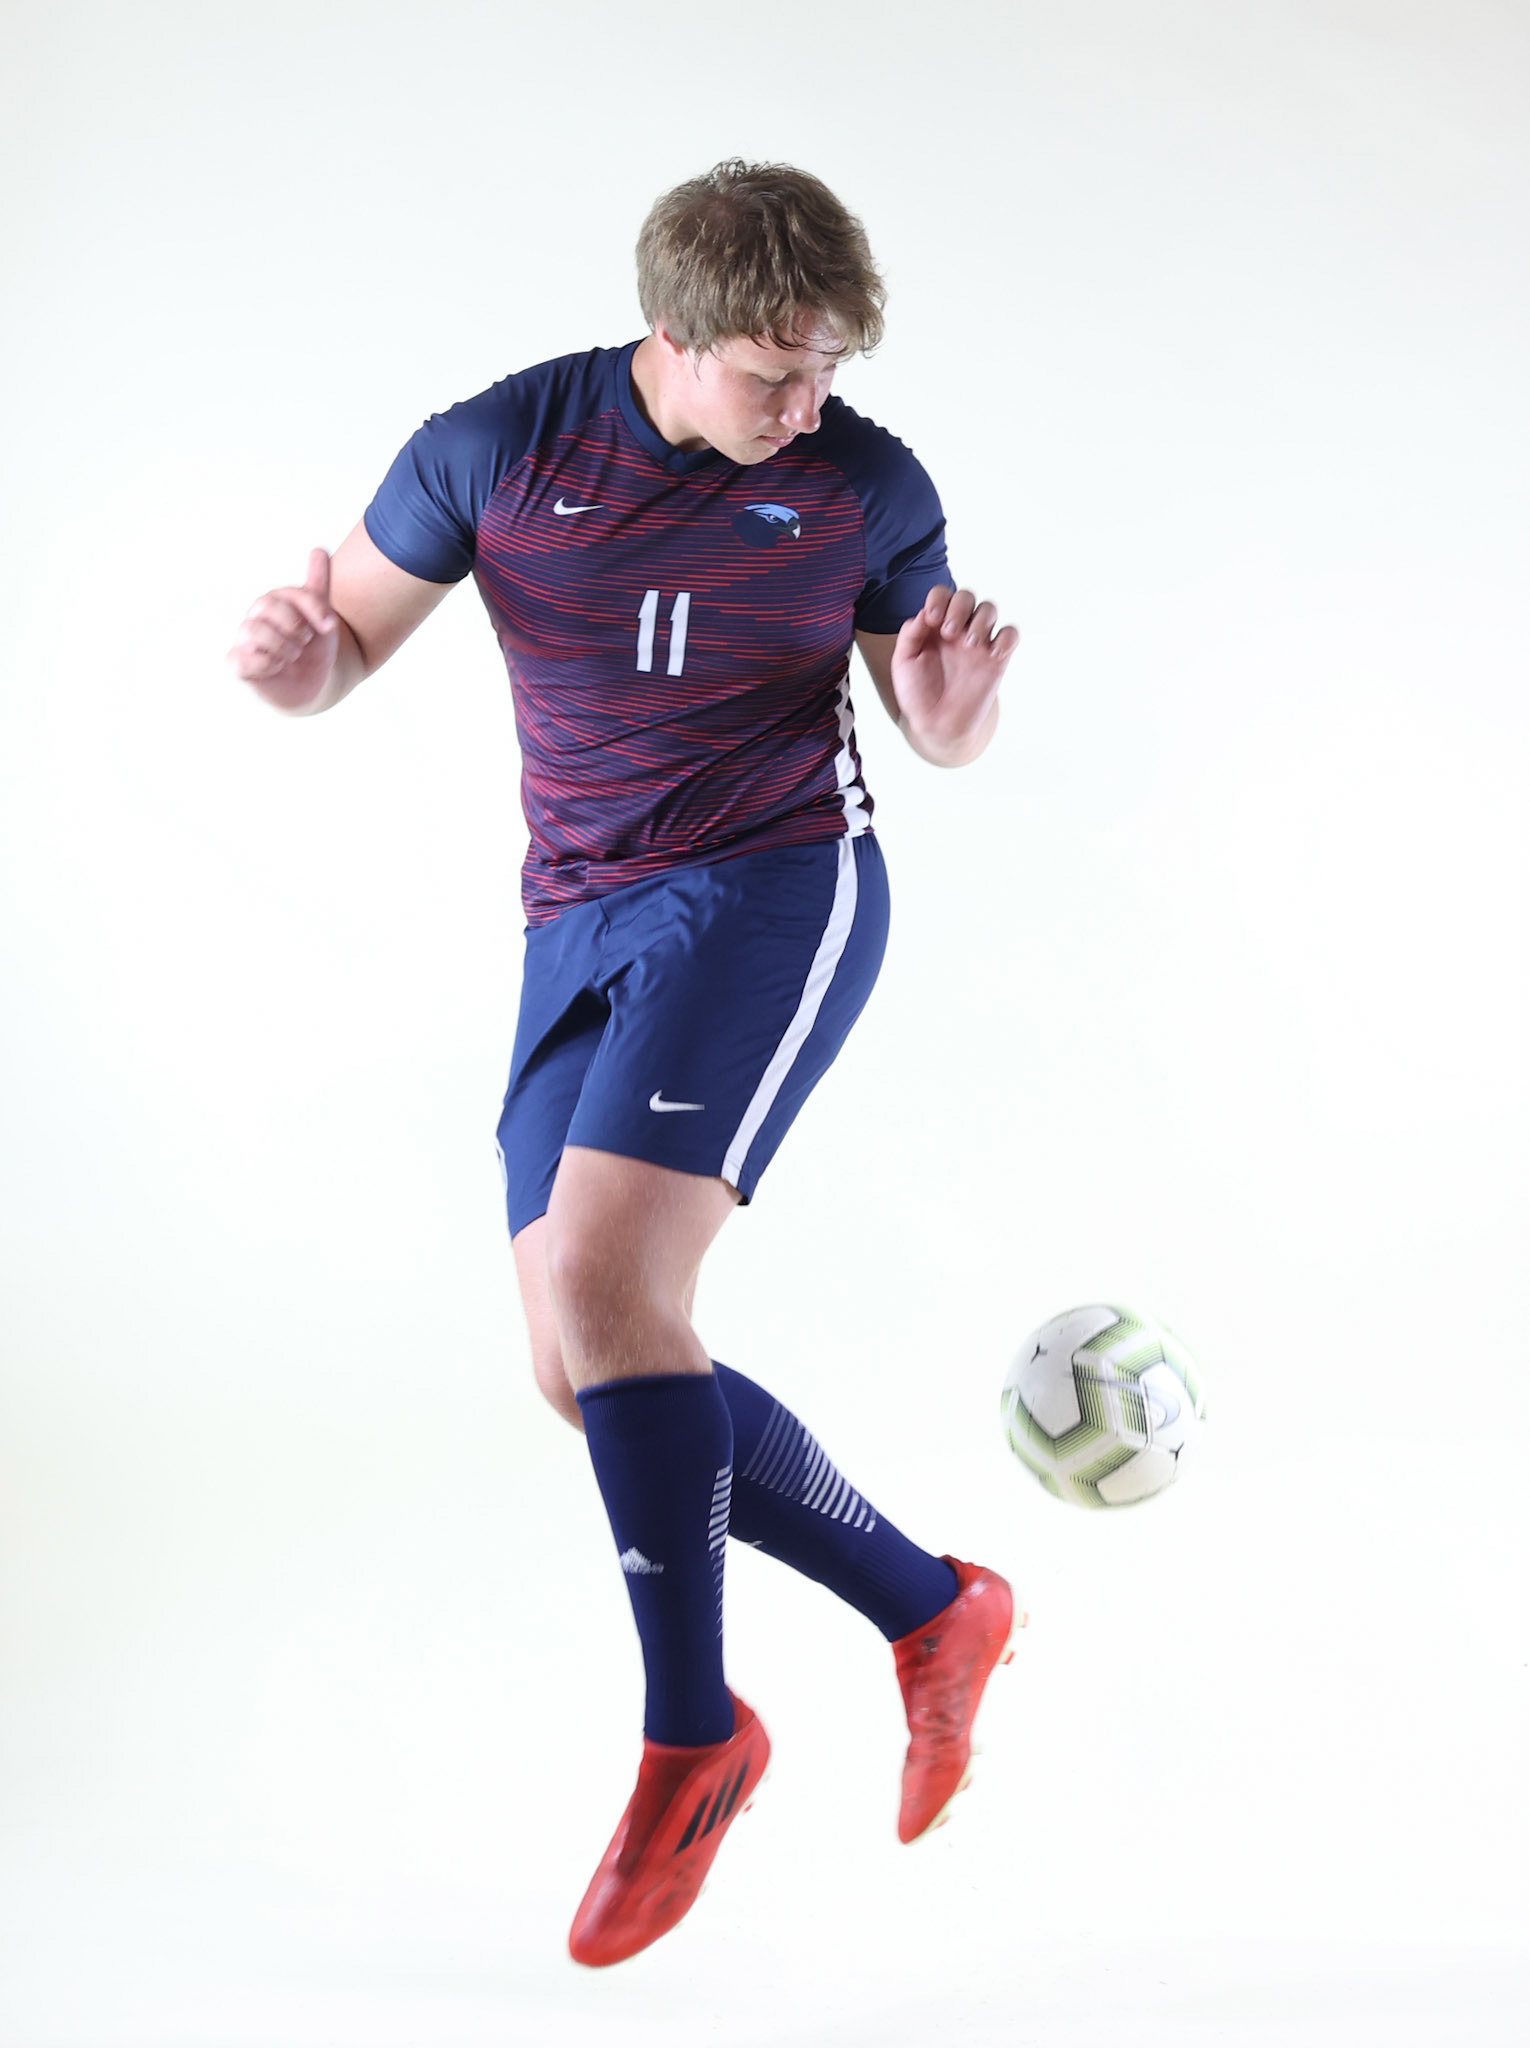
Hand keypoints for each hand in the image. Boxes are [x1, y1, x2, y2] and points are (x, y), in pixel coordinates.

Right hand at [228, 549, 338, 711]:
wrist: (313, 685)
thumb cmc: (314, 648)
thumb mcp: (322, 617)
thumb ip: (318, 585)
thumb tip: (318, 549)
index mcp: (273, 603)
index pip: (289, 593)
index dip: (313, 608)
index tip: (329, 627)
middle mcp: (255, 618)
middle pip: (267, 606)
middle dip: (294, 627)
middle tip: (305, 642)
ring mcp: (244, 641)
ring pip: (253, 631)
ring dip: (282, 646)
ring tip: (292, 656)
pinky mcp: (238, 665)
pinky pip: (241, 659)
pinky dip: (265, 664)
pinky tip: (276, 668)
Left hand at [892, 586, 1018, 762]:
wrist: (937, 724)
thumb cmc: (918, 693)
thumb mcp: (903, 662)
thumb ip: (910, 634)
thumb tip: (922, 614)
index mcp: (934, 626)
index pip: (942, 595)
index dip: (939, 599)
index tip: (931, 618)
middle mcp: (958, 630)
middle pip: (967, 597)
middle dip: (959, 607)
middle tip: (948, 633)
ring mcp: (978, 643)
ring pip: (989, 610)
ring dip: (981, 620)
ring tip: (969, 645)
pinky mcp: (997, 659)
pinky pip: (1010, 635)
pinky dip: (1006, 638)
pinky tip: (992, 654)